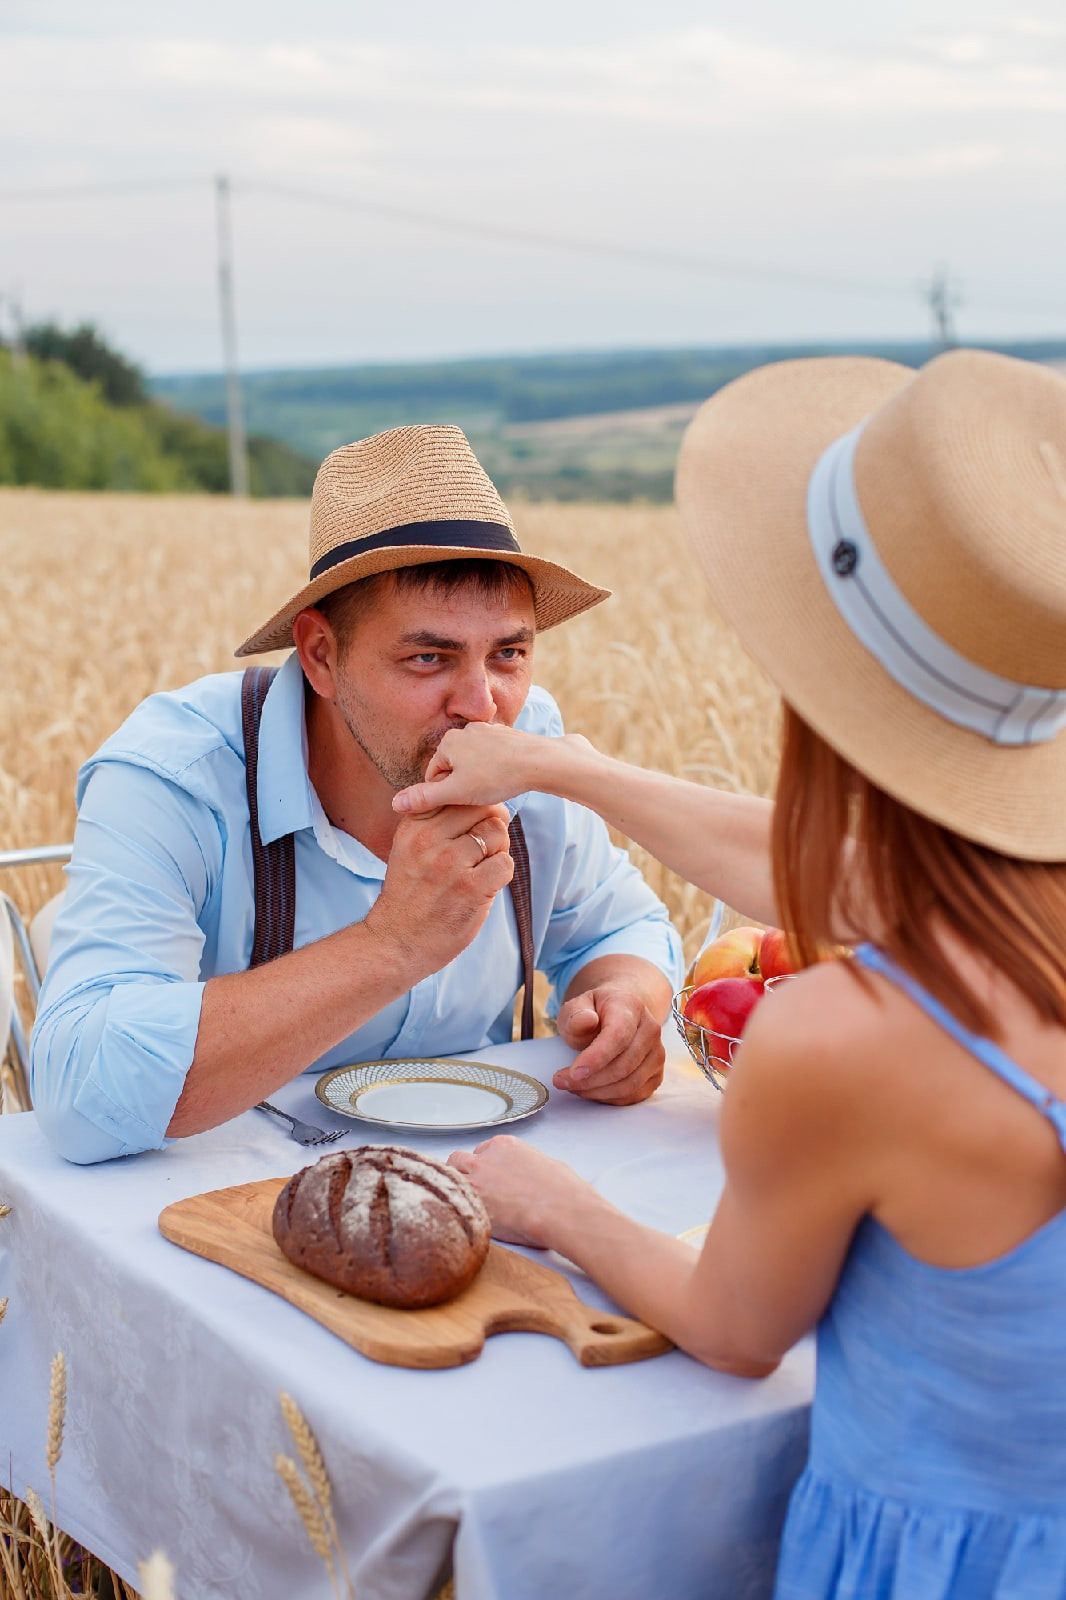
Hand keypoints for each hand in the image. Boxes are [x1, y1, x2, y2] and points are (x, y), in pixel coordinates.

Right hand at [364, 802, 513, 979]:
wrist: (395, 942)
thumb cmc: (408, 896)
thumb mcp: (407, 850)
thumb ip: (433, 825)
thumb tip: (474, 804)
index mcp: (414, 827)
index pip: (457, 795)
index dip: (475, 806)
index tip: (475, 824)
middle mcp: (429, 840)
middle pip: (481, 809)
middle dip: (492, 823)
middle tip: (488, 845)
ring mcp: (450, 864)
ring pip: (497, 833)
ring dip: (498, 849)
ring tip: (484, 867)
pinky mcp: (469, 889)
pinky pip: (504, 864)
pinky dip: (502, 873)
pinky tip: (487, 885)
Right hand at [393, 724, 579, 814]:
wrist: (539, 761)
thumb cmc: (497, 777)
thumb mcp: (456, 793)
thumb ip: (425, 798)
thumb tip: (394, 804)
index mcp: (448, 742)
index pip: (433, 776)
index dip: (444, 796)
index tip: (459, 806)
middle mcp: (465, 730)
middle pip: (454, 768)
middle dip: (462, 787)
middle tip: (477, 801)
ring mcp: (488, 731)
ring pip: (474, 763)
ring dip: (479, 779)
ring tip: (493, 792)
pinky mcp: (507, 736)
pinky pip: (493, 758)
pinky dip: (496, 771)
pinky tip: (506, 782)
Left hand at [449, 1135, 591, 1247]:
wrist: (561, 1211)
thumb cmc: (562, 1191)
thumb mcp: (548, 1165)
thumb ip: (529, 1165)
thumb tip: (530, 1174)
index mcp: (504, 1146)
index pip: (481, 1151)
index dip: (484, 1165)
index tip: (489, 1177)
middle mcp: (485, 1160)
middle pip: (458, 1160)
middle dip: (463, 1173)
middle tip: (474, 1189)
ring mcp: (475, 1182)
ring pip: (449, 1178)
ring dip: (456, 1189)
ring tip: (465, 1203)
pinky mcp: (472, 1206)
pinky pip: (453, 1203)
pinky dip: (457, 1209)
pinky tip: (464, 1217)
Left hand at [553, 984, 665, 1104]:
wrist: (620, 1015)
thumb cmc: (595, 1012)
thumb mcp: (577, 1006)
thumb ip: (576, 1014)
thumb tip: (586, 1020)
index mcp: (631, 1008)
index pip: (618, 1036)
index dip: (596, 1058)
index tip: (574, 1072)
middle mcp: (650, 1030)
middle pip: (623, 1066)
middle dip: (589, 1080)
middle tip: (561, 1081)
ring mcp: (657, 1054)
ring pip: (629, 1085)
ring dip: (596, 1092)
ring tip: (573, 1086)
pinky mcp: (656, 1074)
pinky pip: (633, 1095)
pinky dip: (608, 1099)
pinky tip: (590, 1090)